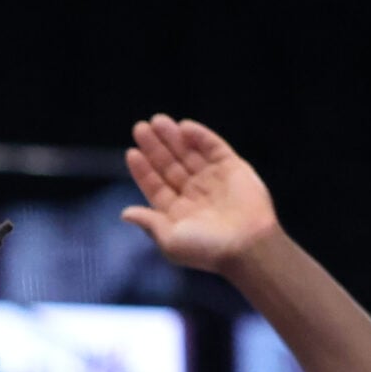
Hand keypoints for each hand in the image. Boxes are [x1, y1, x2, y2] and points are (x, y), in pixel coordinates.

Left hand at [121, 114, 281, 274]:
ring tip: (157, 121)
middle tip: (140, 127)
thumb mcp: (169, 240)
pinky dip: (200, 136)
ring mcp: (214, 179)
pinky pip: (214, 148)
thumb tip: (124, 213)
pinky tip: (184, 127)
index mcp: (177, 211)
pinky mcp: (234, 168)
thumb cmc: (206, 250)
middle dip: (155, 147)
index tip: (131, 152)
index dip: (143, 169)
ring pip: (189, 153)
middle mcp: (194, 194)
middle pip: (169, 165)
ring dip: (173, 137)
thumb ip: (149, 223)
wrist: (246, 246)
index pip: (155, 184)